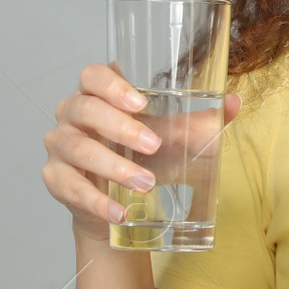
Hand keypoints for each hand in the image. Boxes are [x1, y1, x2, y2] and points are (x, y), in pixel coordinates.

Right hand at [43, 61, 241, 242]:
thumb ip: (197, 122)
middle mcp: (71, 115)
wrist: (117, 205)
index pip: (92, 75)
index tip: (140, 103)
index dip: (111, 85)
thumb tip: (233, 103)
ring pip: (79, 149)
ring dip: (114, 168)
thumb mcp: (170, 139)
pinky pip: (71, 187)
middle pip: (85, 110)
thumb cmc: (141, 158)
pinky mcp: (55, 179)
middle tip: (153, 146)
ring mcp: (59, 146)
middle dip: (120, 128)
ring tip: (147, 184)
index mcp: (96, 94)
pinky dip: (97, 202)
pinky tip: (120, 212)